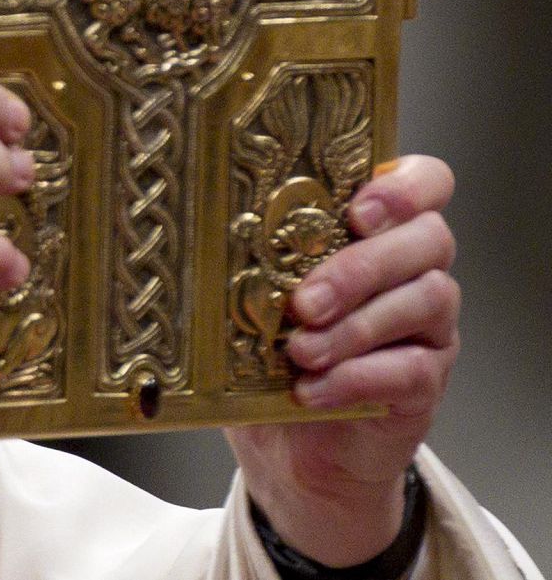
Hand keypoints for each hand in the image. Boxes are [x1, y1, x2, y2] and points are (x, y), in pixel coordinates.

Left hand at [226, 156, 459, 564]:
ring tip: (299, 350)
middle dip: (360, 268)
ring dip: (354, 325)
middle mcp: (414, 269)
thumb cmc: (269, 357)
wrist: (291, 446)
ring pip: (425, 300)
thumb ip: (251, 259)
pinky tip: (312, 389)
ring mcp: (429, 326)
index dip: (403, 188)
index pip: (425, 182)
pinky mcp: (427, 382)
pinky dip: (356, 377)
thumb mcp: (251, 298)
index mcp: (376, 231)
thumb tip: (199, 231)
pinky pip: (412, 369)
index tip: (356, 212)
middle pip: (428, 239)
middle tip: (305, 301)